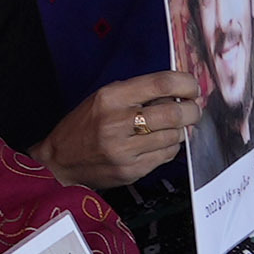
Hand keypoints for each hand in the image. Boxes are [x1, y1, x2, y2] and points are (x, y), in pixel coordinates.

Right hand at [38, 74, 199, 192]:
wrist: (60, 161)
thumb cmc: (83, 126)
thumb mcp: (103, 98)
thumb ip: (137, 93)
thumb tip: (177, 91)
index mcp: (110, 98)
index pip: (160, 83)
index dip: (185, 84)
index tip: (192, 87)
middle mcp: (117, 123)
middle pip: (173, 113)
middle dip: (192, 110)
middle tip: (193, 109)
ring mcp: (124, 150)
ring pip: (174, 137)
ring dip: (180, 130)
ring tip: (171, 127)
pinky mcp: (131, 170)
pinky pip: (166, 156)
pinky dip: (169, 147)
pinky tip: (159, 143)